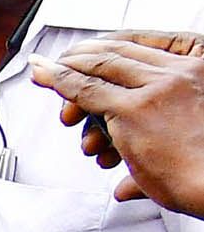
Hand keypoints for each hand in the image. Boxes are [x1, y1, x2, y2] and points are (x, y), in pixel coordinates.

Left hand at [35, 32, 203, 211]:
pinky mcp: (134, 110)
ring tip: (49, 75)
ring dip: (69, 71)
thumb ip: (156, 146)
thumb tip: (122, 188)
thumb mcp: (194, 131)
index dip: (111, 45)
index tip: (90, 50)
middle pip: (121, 53)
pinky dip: (59, 80)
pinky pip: (87, 89)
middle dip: (85, 60)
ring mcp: (159, 88)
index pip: (146, 43)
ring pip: (100, 67)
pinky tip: (43, 74)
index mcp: (201, 66)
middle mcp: (183, 70)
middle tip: (61, 66)